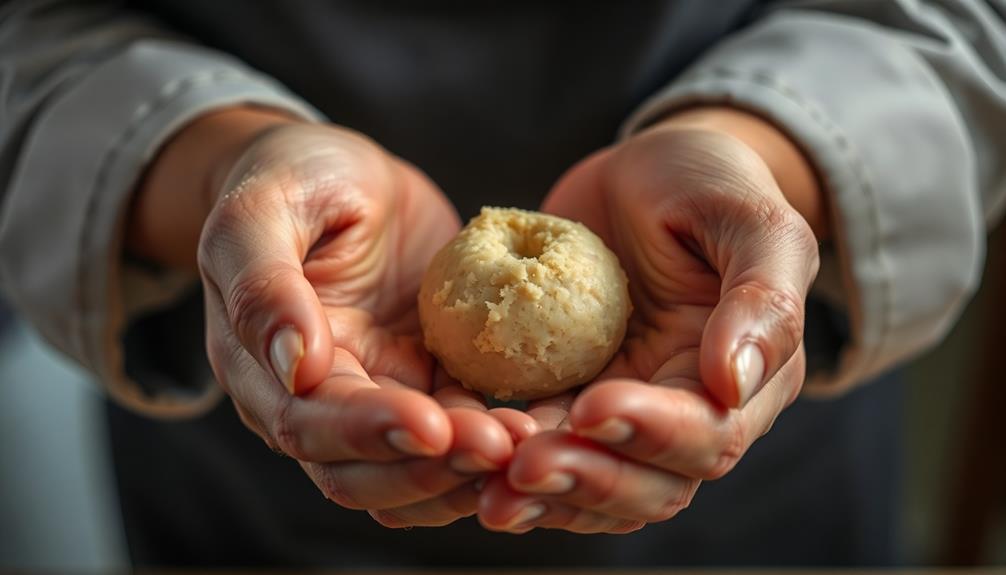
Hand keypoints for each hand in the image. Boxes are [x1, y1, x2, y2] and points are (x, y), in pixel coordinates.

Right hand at [132, 109, 530, 525]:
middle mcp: (319, 398)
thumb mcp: (263, 210)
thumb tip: (295, 366)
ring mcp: (379, 394)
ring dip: (466, 471)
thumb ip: (264, 283)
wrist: (343, 173)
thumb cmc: (293, 177)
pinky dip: (495, 439)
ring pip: (414, 467)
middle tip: (497, 448)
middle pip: (363, 468)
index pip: (308, 421)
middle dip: (429, 468)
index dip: (367, 431)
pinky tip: (541, 426)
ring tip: (528, 444)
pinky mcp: (428, 381)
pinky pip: (460, 428)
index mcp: (264, 366)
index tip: (429, 427)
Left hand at [478, 108, 821, 532]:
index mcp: (743, 383)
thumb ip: (763, 299)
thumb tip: (731, 385)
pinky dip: (506, 464)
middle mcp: (684, 415)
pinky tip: (463, 458)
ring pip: (590, 486)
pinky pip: (540, 447)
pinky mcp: (566, 398)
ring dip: (542, 494)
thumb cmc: (707, 182)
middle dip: (588, 481)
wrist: (642, 174)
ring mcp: (621, 413)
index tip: (593, 408)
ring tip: (487, 491)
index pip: (707, 435)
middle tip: (524, 466)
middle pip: (647, 485)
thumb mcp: (750, 219)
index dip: (653, 434)